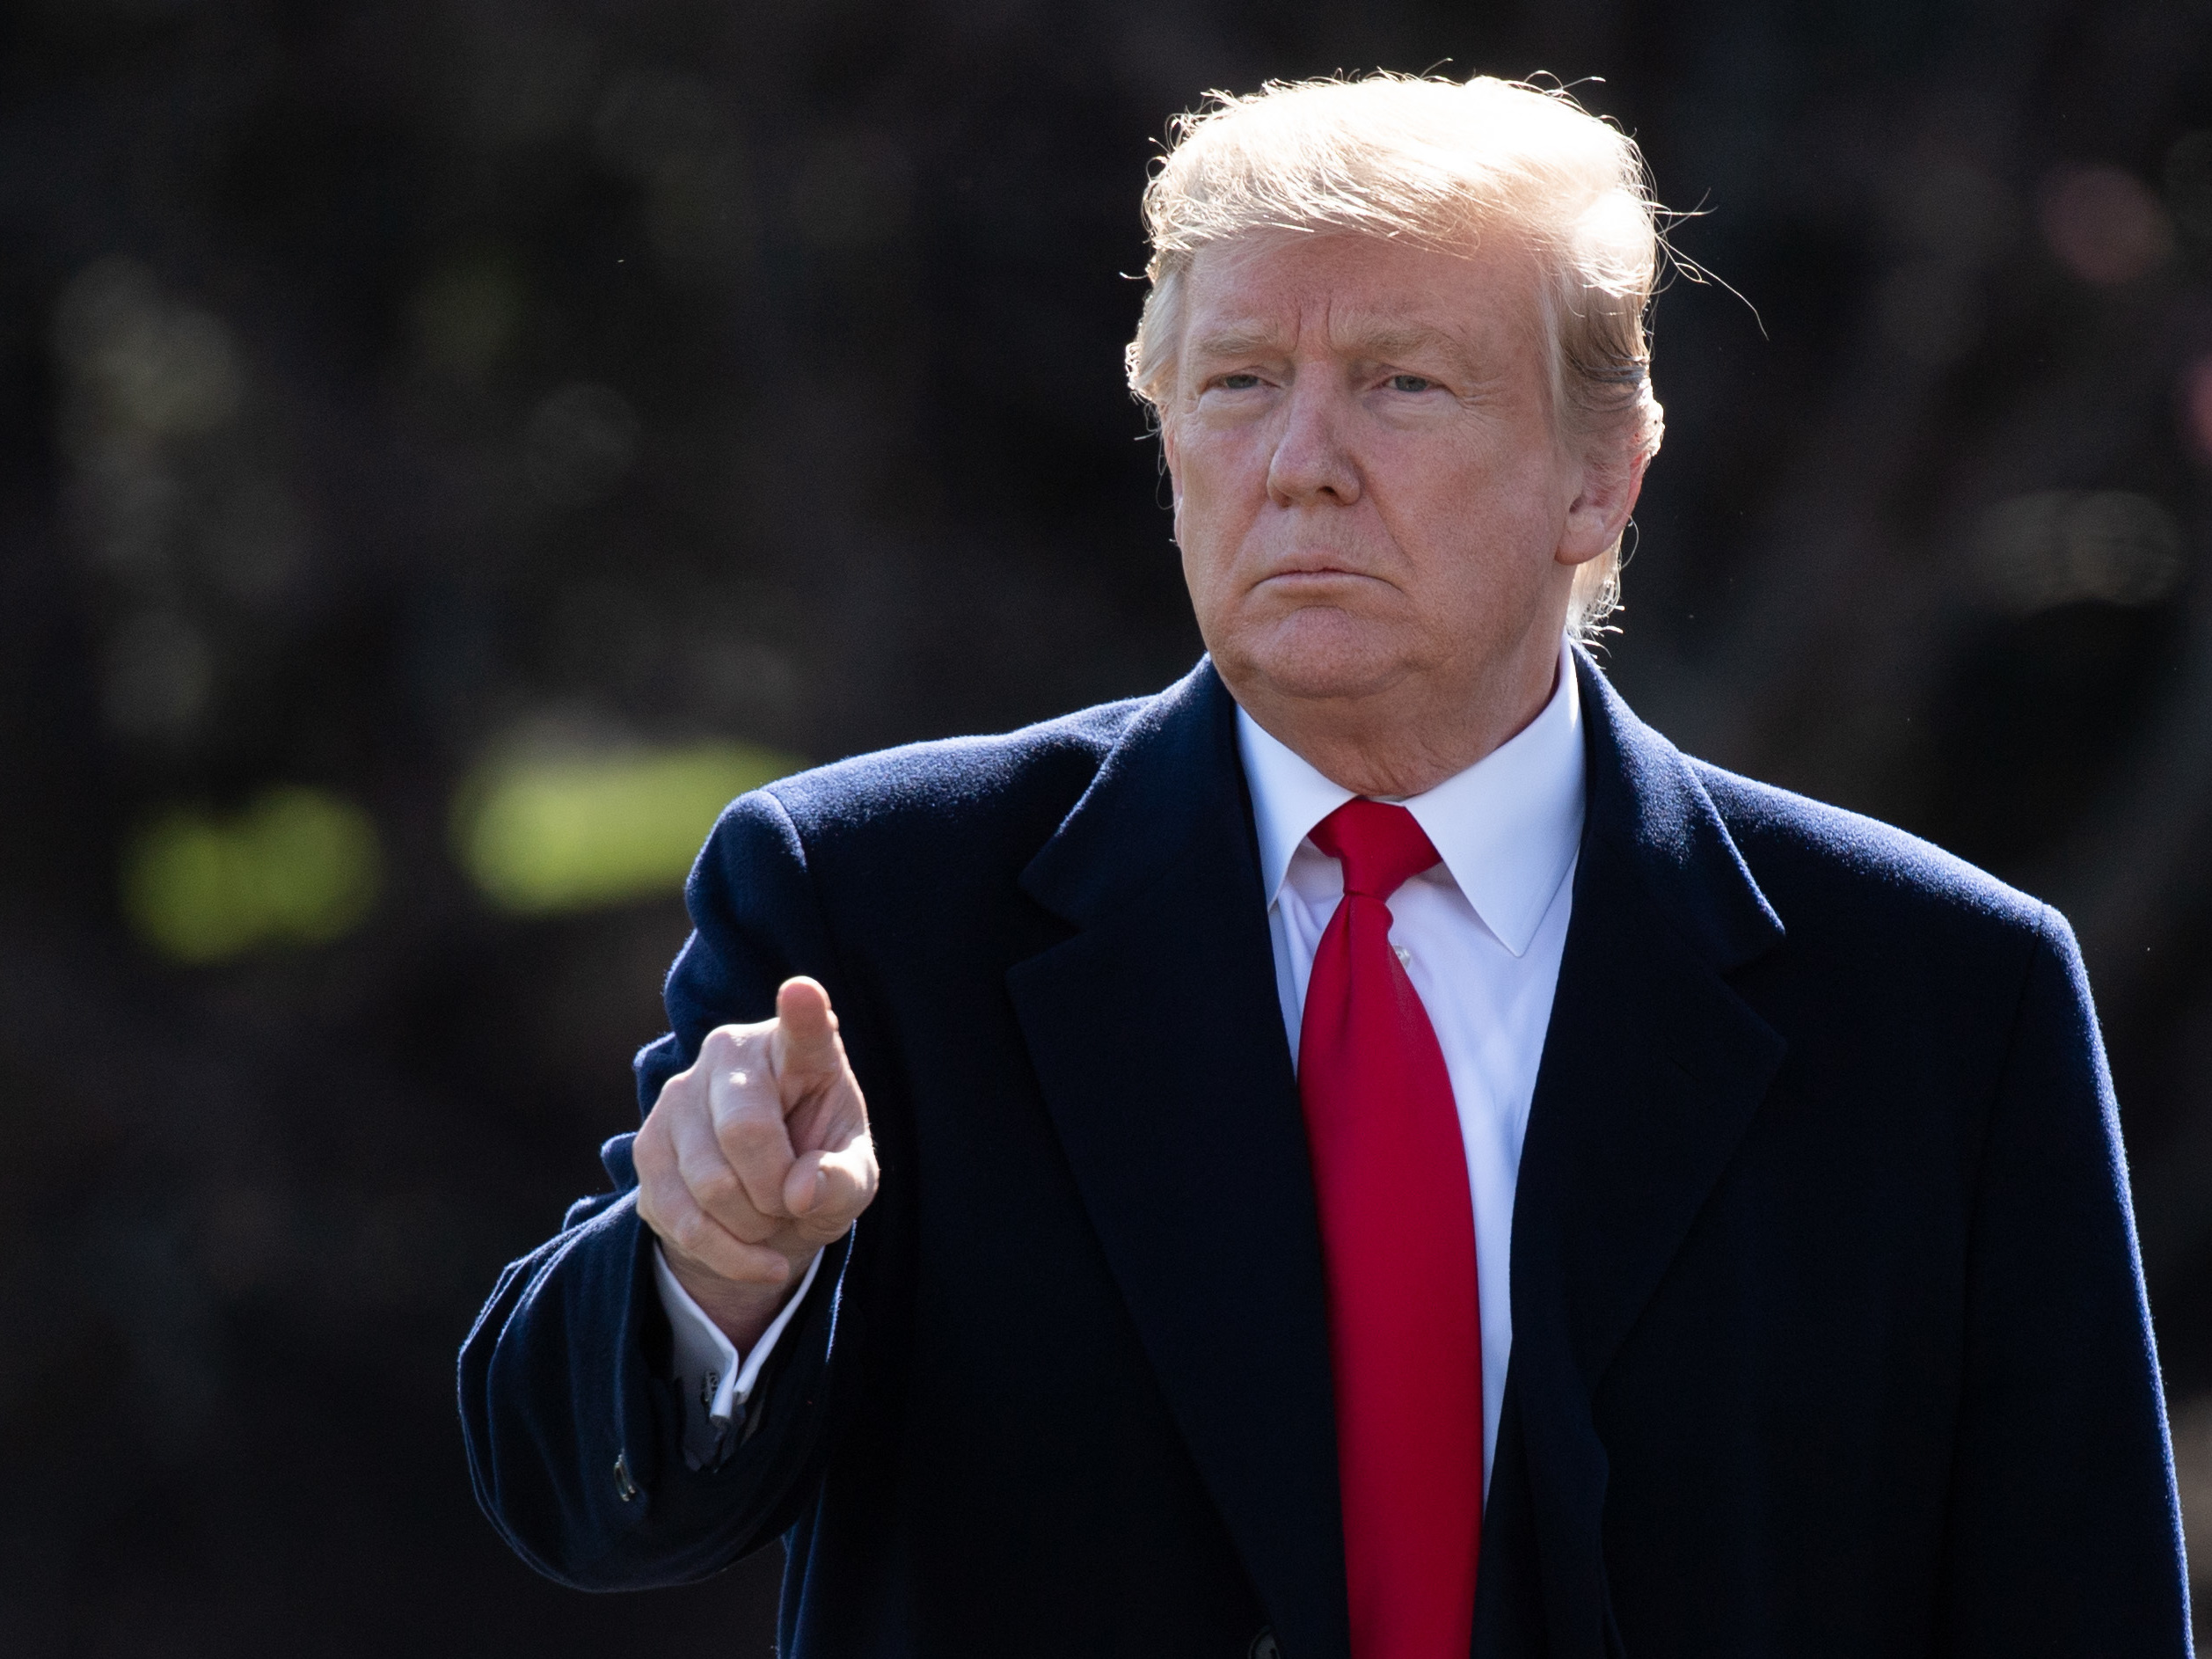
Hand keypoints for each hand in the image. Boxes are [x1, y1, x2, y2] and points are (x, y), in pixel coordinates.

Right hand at [635, 977, 877, 1349]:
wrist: (761, 1210)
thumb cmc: (817, 1171)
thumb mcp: (853, 1179)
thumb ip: (843, 1181)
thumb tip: (799, 1190)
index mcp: (796, 1050)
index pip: (803, 1031)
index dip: (803, 1014)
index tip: (804, 992)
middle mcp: (729, 1055)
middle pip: (746, 1132)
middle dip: (777, 1192)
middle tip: (792, 1201)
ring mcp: (679, 1097)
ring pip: (711, 1184)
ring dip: (753, 1227)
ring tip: (771, 1219)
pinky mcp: (646, 1147)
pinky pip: (682, 1218)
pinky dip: (726, 1252)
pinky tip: (753, 1253)